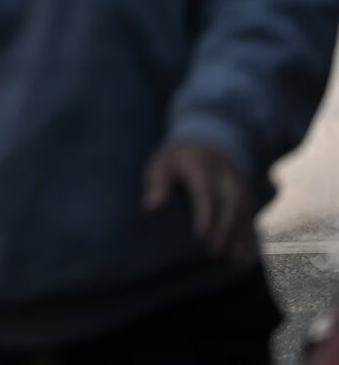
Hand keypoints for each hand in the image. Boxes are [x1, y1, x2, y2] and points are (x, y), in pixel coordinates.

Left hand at [144, 139, 253, 257]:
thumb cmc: (176, 159)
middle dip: (225, 228)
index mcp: (201, 165)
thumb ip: (158, 185)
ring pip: (244, 210)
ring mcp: (240, 184)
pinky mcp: (247, 193)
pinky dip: (250, 233)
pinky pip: (251, 214)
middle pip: (230, 203)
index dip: (205, 214)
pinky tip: (245, 254)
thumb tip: (150, 208)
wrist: (209, 141)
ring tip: (235, 258)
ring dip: (241, 234)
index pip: (205, 191)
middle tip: (213, 252)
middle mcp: (225, 175)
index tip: (201, 236)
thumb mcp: (162, 164)